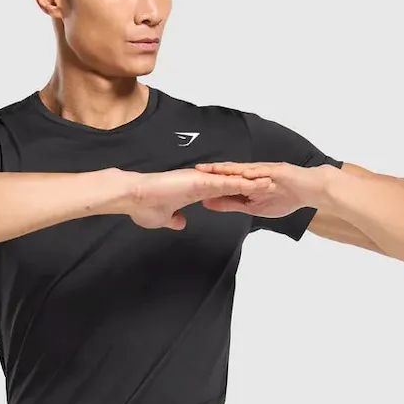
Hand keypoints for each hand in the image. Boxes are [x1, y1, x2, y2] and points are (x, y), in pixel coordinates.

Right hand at [120, 167, 276, 230]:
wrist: (132, 196)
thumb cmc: (143, 207)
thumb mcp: (163, 218)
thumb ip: (174, 219)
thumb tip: (181, 223)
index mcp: (194, 192)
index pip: (222, 193)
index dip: (237, 195)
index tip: (252, 197)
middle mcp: (200, 183)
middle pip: (231, 185)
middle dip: (250, 187)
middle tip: (270, 188)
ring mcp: (200, 180)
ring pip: (232, 181)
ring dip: (251, 183)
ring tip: (271, 184)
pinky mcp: (199, 180)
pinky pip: (224, 181)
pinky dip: (240, 182)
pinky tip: (255, 184)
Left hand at [193, 160, 328, 218]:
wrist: (310, 190)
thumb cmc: (286, 197)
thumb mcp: (254, 207)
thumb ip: (233, 204)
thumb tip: (210, 203)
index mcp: (246, 182)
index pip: (224, 181)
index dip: (210, 181)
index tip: (192, 182)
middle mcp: (253, 173)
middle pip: (230, 171)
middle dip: (213, 171)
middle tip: (195, 170)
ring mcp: (265, 171)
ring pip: (243, 169)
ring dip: (228, 169)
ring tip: (213, 169)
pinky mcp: (277, 171)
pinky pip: (263, 172)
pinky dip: (251, 173)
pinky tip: (241, 173)